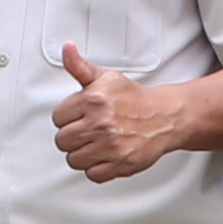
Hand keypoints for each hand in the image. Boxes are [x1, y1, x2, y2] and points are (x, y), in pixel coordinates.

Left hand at [52, 42, 175, 183]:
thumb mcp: (105, 78)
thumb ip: (80, 67)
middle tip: (88, 130)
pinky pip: (92, 174)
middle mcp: (101, 123)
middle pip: (62, 141)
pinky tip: (106, 155)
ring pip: (74, 160)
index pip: (57, 118)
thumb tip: (67, 48)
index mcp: (94, 100)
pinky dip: (97, 168)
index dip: (67, 117)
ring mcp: (111, 145)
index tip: (79, 116)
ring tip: (97, 143)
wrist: (165, 116)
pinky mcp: (121, 164)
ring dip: (83, 153)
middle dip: (73, 136)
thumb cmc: (134, 99)